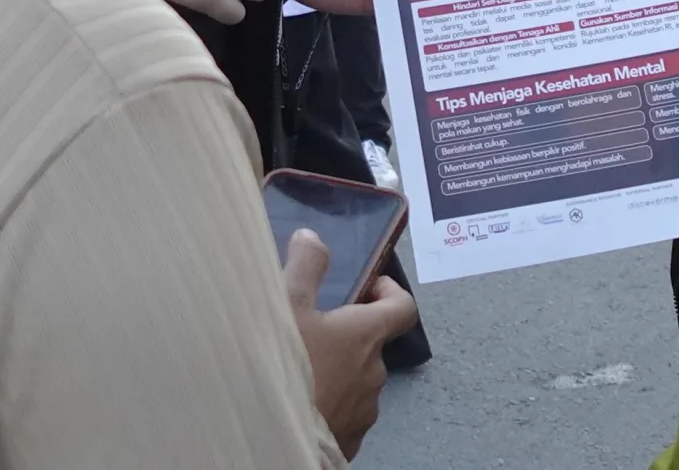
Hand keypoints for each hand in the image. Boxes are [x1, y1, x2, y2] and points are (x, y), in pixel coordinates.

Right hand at [283, 229, 415, 459]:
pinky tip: (299, 400)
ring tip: (299, 369)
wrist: (274, 435)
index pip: (404, 307)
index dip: (389, 292)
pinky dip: (329, 403)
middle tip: (311, 330)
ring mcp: (365, 411)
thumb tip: (313, 238)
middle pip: (372, 345)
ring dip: (338, 371)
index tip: (366, 289)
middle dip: (349, 334)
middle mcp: (375, 373)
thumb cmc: (285, 365)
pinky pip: (344, 413)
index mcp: (366, 336)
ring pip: (357, 381)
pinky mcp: (350, 440)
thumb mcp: (286, 304)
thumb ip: (304, 266)